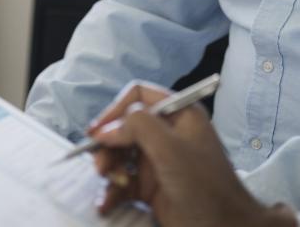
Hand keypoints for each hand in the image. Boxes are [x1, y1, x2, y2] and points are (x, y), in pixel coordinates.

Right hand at [88, 83, 296, 226]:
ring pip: (120, 155)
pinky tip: (106, 204)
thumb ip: (138, 126)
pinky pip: (123, 182)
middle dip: (108, 145)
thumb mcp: (171, 148)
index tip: (96, 132)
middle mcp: (167, 133)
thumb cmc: (204, 185)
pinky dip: (112, 192)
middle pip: (124, 127)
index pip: (138, 97)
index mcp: (178, 114)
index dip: (115, 110)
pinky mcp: (151, 187)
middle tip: (101, 166)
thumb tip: (106, 127)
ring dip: (109, 169)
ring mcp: (159, 160)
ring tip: (112, 185)